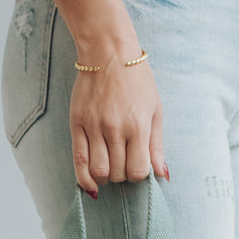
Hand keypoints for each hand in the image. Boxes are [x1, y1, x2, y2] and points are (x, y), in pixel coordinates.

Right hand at [70, 51, 167, 196]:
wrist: (108, 53)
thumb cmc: (137, 81)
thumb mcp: (155, 110)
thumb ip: (157, 145)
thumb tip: (161, 174)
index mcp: (138, 126)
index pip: (138, 171)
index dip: (139, 174)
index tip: (137, 164)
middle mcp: (115, 129)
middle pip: (118, 173)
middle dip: (122, 174)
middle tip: (123, 162)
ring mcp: (94, 127)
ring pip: (99, 171)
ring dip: (106, 177)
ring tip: (109, 166)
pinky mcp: (77, 123)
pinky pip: (78, 160)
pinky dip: (85, 179)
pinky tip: (91, 185)